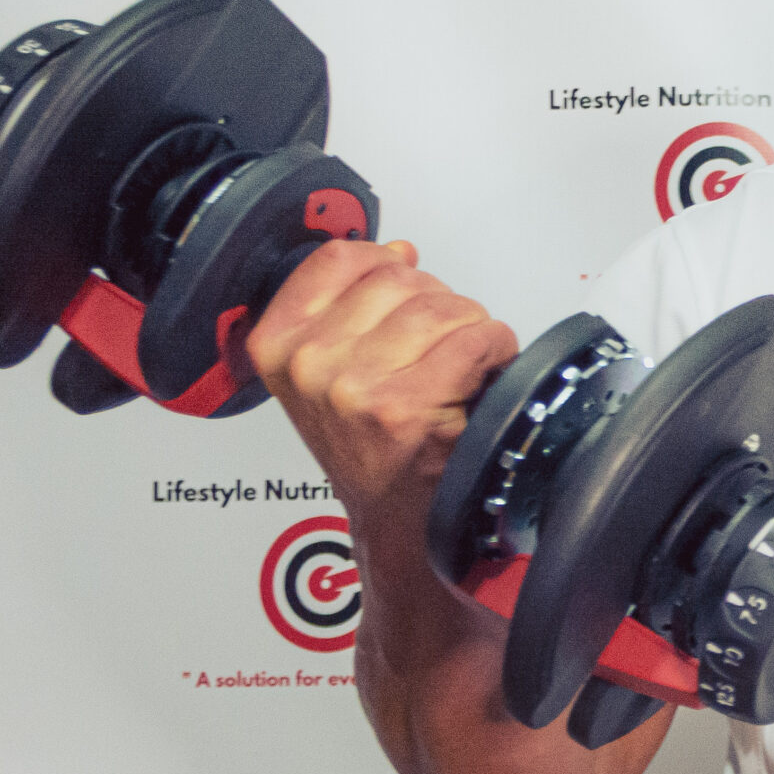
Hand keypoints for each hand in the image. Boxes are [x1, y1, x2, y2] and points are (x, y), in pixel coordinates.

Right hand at [247, 240, 517, 522]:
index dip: (385, 266)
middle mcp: (309, 363)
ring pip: (443, 307)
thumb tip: (399, 252)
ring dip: (469, 330)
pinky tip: (483, 377)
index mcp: (278, 345)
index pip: (338, 258)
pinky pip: (475, 340)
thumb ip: (353, 305)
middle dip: (436, 305)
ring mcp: (355, 386)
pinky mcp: (407, 407)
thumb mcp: (329, 371)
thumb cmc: (371, 447)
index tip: (400, 296)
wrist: (395, 520)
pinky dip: (496, 350)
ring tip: (460, 368)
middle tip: (438, 351)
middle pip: (401, 278)